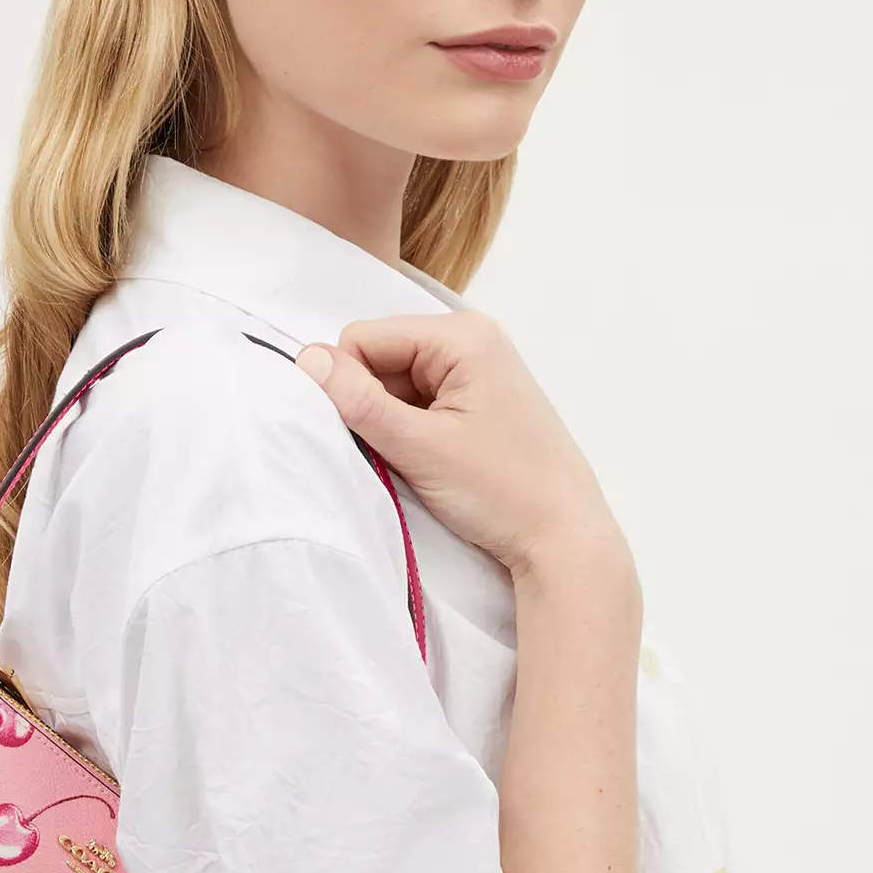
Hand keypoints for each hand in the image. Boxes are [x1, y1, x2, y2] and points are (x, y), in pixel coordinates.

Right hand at [296, 312, 628, 584]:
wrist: (564, 536)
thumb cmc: (504, 492)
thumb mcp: (420, 447)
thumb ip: (359, 403)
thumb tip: (307, 360)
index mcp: (461, 336)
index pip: (364, 338)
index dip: (348, 384)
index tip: (365, 434)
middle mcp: (473, 339)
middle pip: (382, 357)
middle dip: (374, 404)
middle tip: (401, 452)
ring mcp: (481, 369)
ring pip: (400, 382)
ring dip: (394, 421)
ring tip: (424, 461)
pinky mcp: (482, 399)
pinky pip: (425, 400)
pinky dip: (415, 430)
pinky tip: (437, 462)